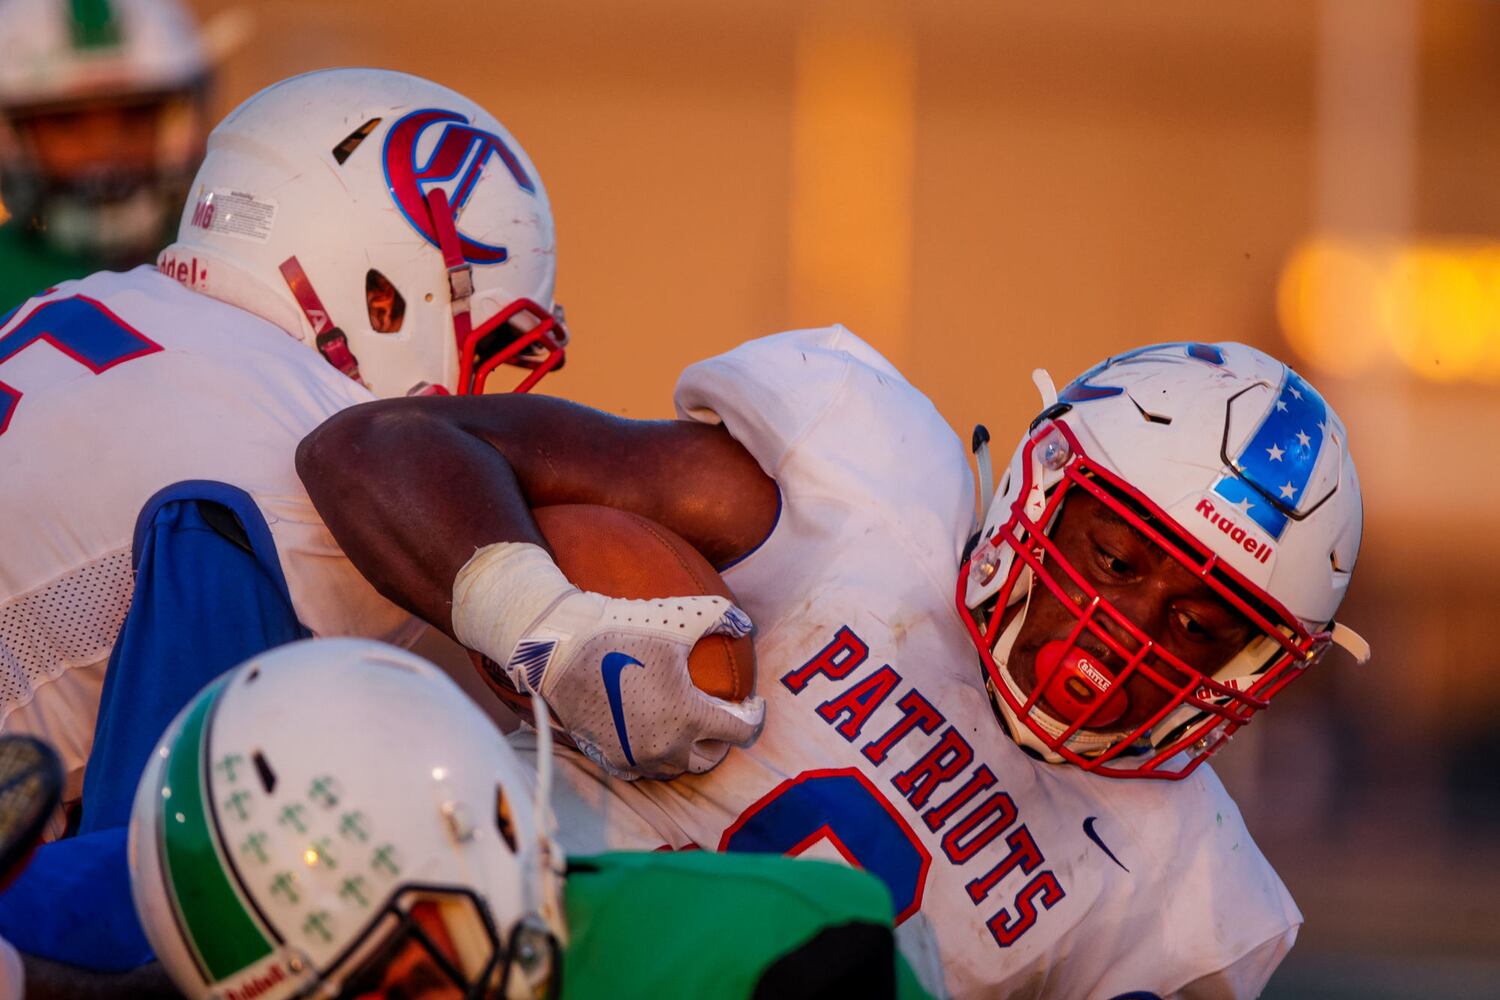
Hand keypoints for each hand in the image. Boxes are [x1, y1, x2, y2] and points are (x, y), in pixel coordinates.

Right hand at [452, 542, 764, 779]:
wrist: (560, 647)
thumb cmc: (623, 629)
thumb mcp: (682, 616)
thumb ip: (723, 617)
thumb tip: (746, 625)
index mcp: (690, 716)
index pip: (743, 732)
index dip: (754, 715)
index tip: (752, 702)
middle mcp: (666, 746)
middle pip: (711, 758)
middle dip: (721, 738)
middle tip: (719, 716)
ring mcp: (636, 758)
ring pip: (677, 767)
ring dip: (688, 749)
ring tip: (688, 725)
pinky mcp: (610, 760)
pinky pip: (644, 770)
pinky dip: (655, 756)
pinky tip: (654, 734)